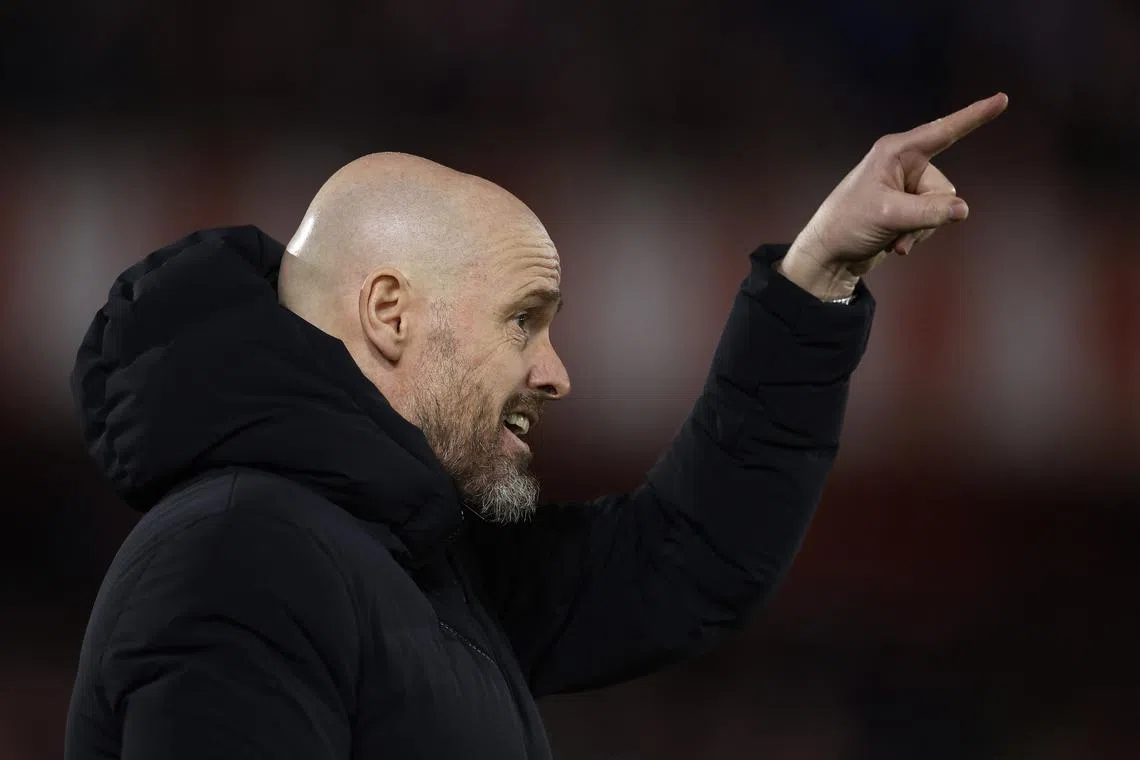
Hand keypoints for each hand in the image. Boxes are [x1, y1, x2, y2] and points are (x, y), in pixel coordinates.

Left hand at [779, 93, 1008, 300]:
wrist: (829, 255)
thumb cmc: (848, 224)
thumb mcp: (889, 216)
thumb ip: (929, 213)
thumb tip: (963, 210)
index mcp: (896, 152)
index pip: (943, 131)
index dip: (974, 116)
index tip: (1002, 99)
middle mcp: (904, 165)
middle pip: (944, 188)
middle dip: (928, 214)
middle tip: (897, 226)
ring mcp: (907, 188)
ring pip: (941, 209)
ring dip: (921, 230)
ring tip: (892, 237)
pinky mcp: (907, 209)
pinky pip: (931, 222)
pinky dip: (916, 236)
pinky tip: (895, 246)